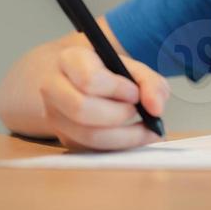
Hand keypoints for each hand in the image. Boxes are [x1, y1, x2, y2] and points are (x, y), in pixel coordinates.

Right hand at [38, 34, 169, 150]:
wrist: (76, 77)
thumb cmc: (104, 70)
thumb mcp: (129, 66)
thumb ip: (149, 82)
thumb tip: (156, 108)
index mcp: (69, 60)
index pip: (88, 79)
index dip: (117, 89)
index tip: (135, 92)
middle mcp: (54, 87)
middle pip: (82, 110)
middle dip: (118, 114)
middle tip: (136, 110)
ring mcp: (54, 115)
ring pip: (86, 135)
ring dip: (123, 136)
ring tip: (143, 128)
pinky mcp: (63, 137)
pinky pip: (91, 149)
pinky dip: (118, 146)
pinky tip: (134, 136)